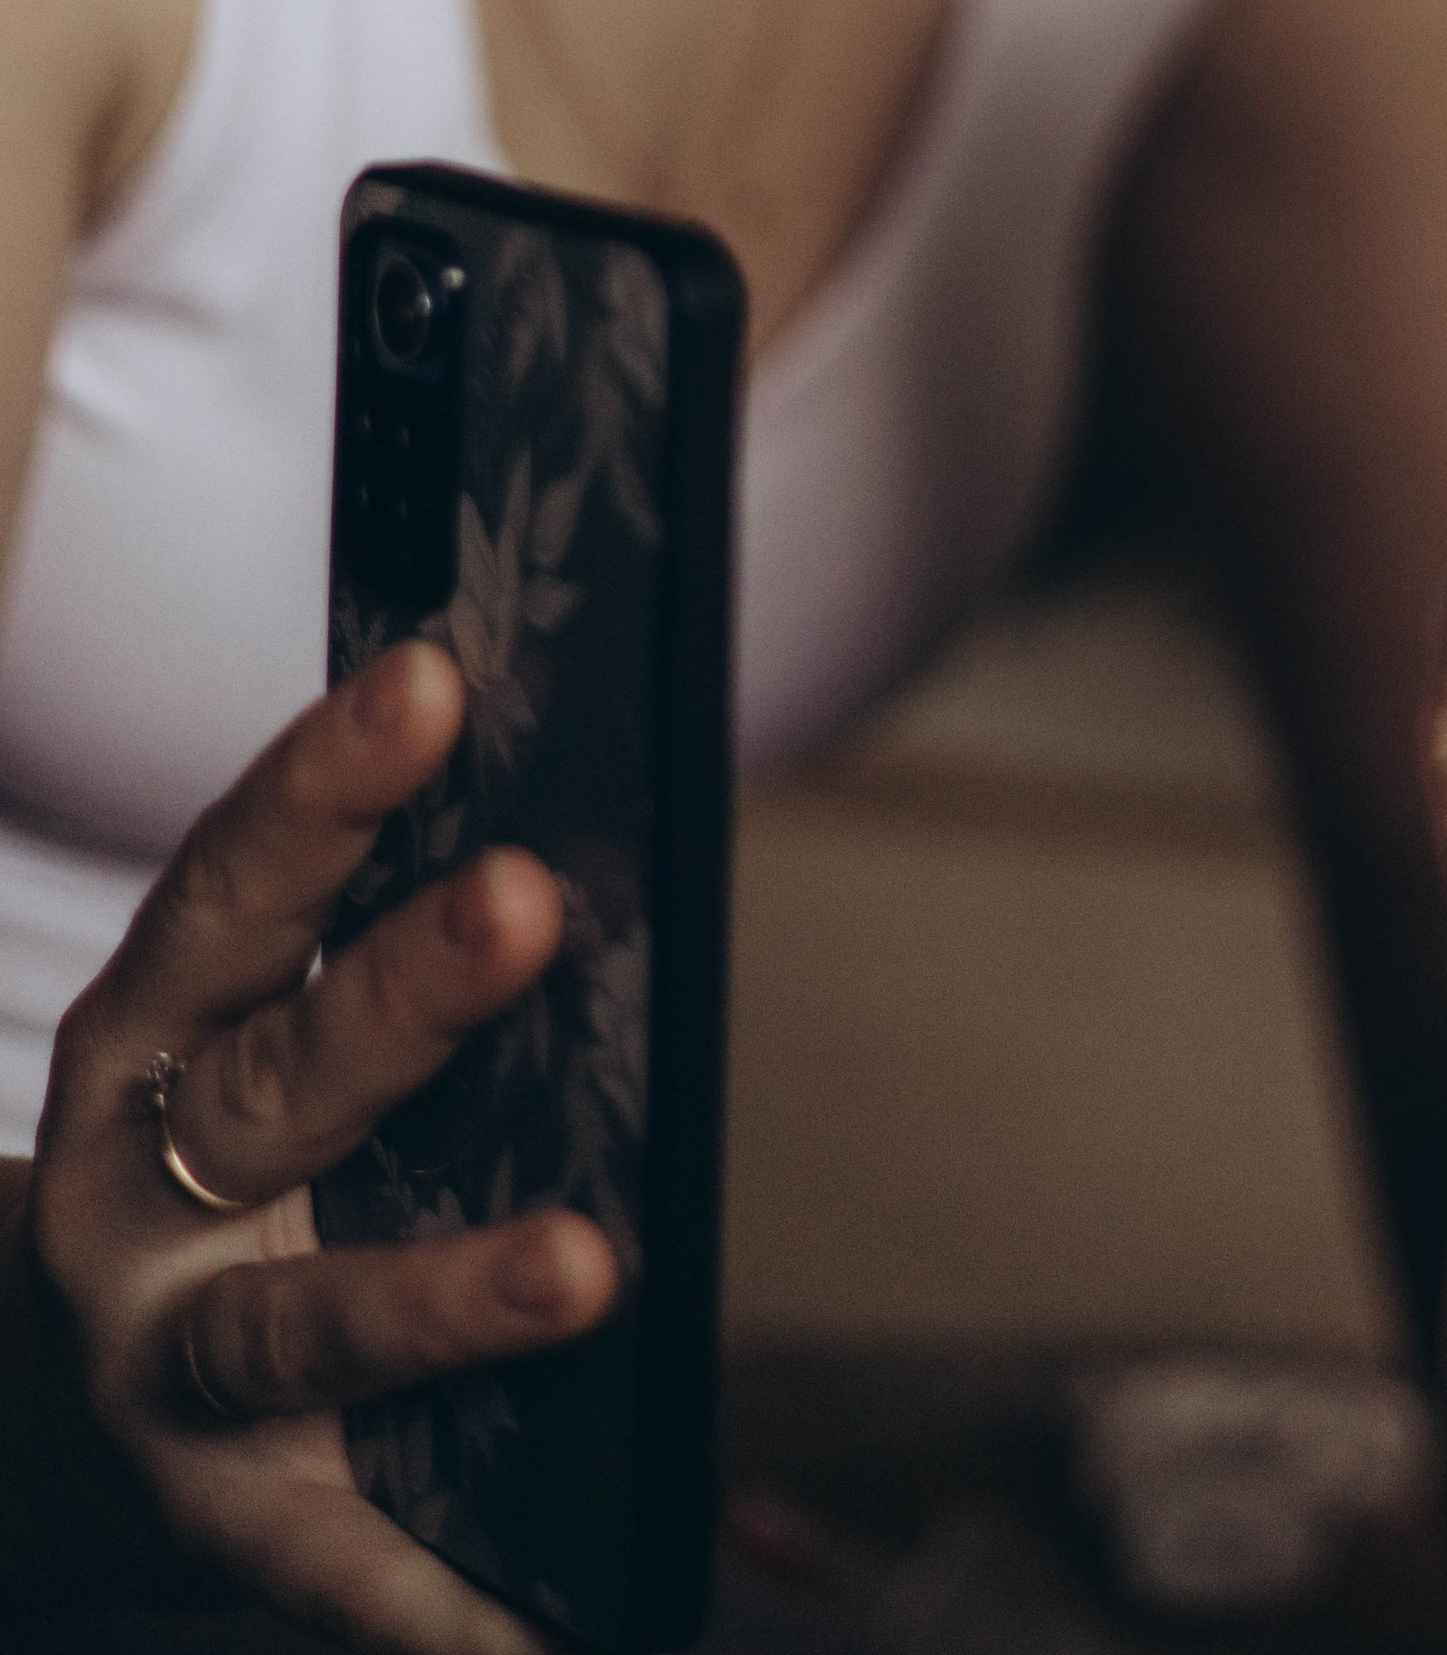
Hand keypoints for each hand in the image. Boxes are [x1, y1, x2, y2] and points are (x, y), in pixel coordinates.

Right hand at [11, 641, 617, 1647]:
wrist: (57, 1391)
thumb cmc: (231, 1155)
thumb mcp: (264, 1039)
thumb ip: (395, 955)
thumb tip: (604, 843)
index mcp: (151, 1037)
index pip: (233, 884)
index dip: (321, 781)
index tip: (429, 673)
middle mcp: (134, 1193)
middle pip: (276, 1081)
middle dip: (401, 989)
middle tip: (528, 897)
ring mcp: (165, 1366)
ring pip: (300, 1324)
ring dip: (442, 1295)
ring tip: (585, 1266)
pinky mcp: (223, 1517)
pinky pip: (331, 1560)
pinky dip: (432, 1602)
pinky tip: (537, 1625)